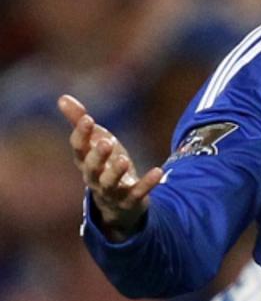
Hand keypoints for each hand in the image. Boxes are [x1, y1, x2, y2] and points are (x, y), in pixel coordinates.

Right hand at [58, 94, 162, 237]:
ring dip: (116, 172)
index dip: (81, 134)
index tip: (88, 119)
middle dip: (97, 155)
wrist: (117, 202)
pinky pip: (138, 192)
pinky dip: (147, 183)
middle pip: (91, 167)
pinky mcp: (131, 199)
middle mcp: (95, 177)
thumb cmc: (104, 164)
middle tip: (105, 142)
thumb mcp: (95, 141)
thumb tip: (62, 98)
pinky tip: (158, 171)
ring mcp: (112, 190)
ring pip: (110, 183)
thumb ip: (79, 121)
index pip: (78, 148)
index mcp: (85, 161)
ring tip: (123, 160)